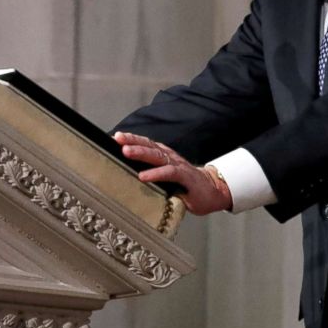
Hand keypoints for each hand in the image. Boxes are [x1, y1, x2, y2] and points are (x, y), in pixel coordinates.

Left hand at [113, 131, 231, 214]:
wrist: (212, 191)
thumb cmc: (184, 185)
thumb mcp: (164, 177)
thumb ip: (150, 173)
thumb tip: (125, 175)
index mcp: (163, 155)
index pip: (146, 143)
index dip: (131, 139)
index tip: (115, 136)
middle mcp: (169, 157)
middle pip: (149, 145)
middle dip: (132, 141)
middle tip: (118, 139)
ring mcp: (177, 166)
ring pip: (157, 156)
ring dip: (141, 153)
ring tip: (126, 152)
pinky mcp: (185, 177)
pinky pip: (169, 173)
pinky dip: (155, 174)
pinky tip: (143, 176)